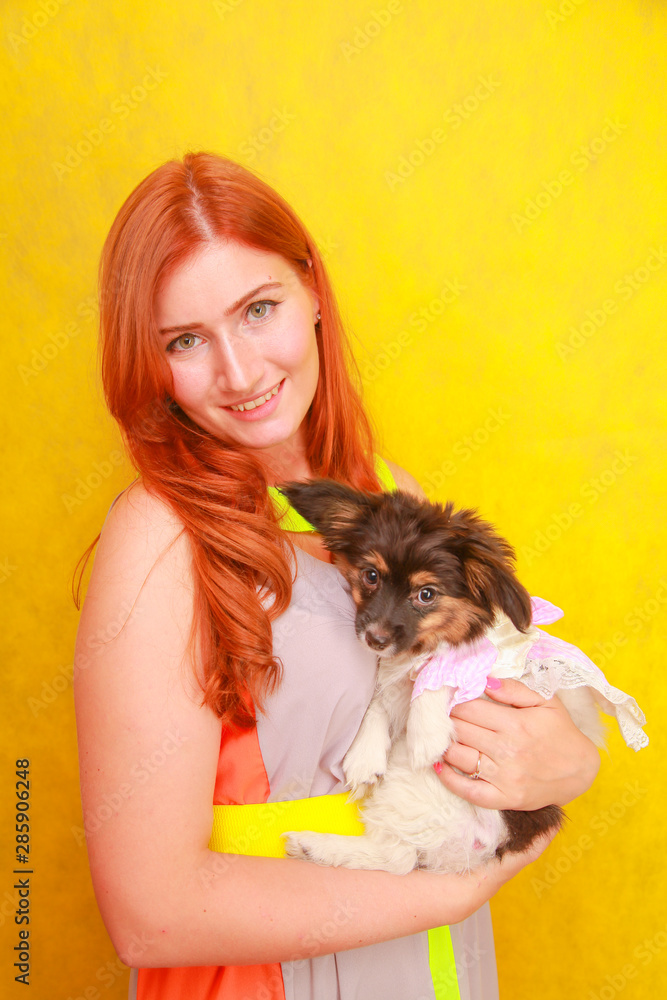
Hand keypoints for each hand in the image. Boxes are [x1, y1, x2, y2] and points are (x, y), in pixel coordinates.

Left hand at [435, 678, 600, 809]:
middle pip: (460, 730)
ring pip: (459, 757)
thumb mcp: (546, 702)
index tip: (449, 699)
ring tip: (441, 736)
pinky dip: (449, 779)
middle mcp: (507, 750)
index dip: (454, 702)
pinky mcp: (504, 798)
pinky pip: (468, 791)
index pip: (469, 709)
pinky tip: (440, 765)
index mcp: (516, 724)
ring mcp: (504, 777)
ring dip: (444, 745)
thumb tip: (484, 681)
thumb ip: (514, 689)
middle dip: (447, 720)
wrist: (581, 771)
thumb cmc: (561, 732)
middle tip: (441, 716)